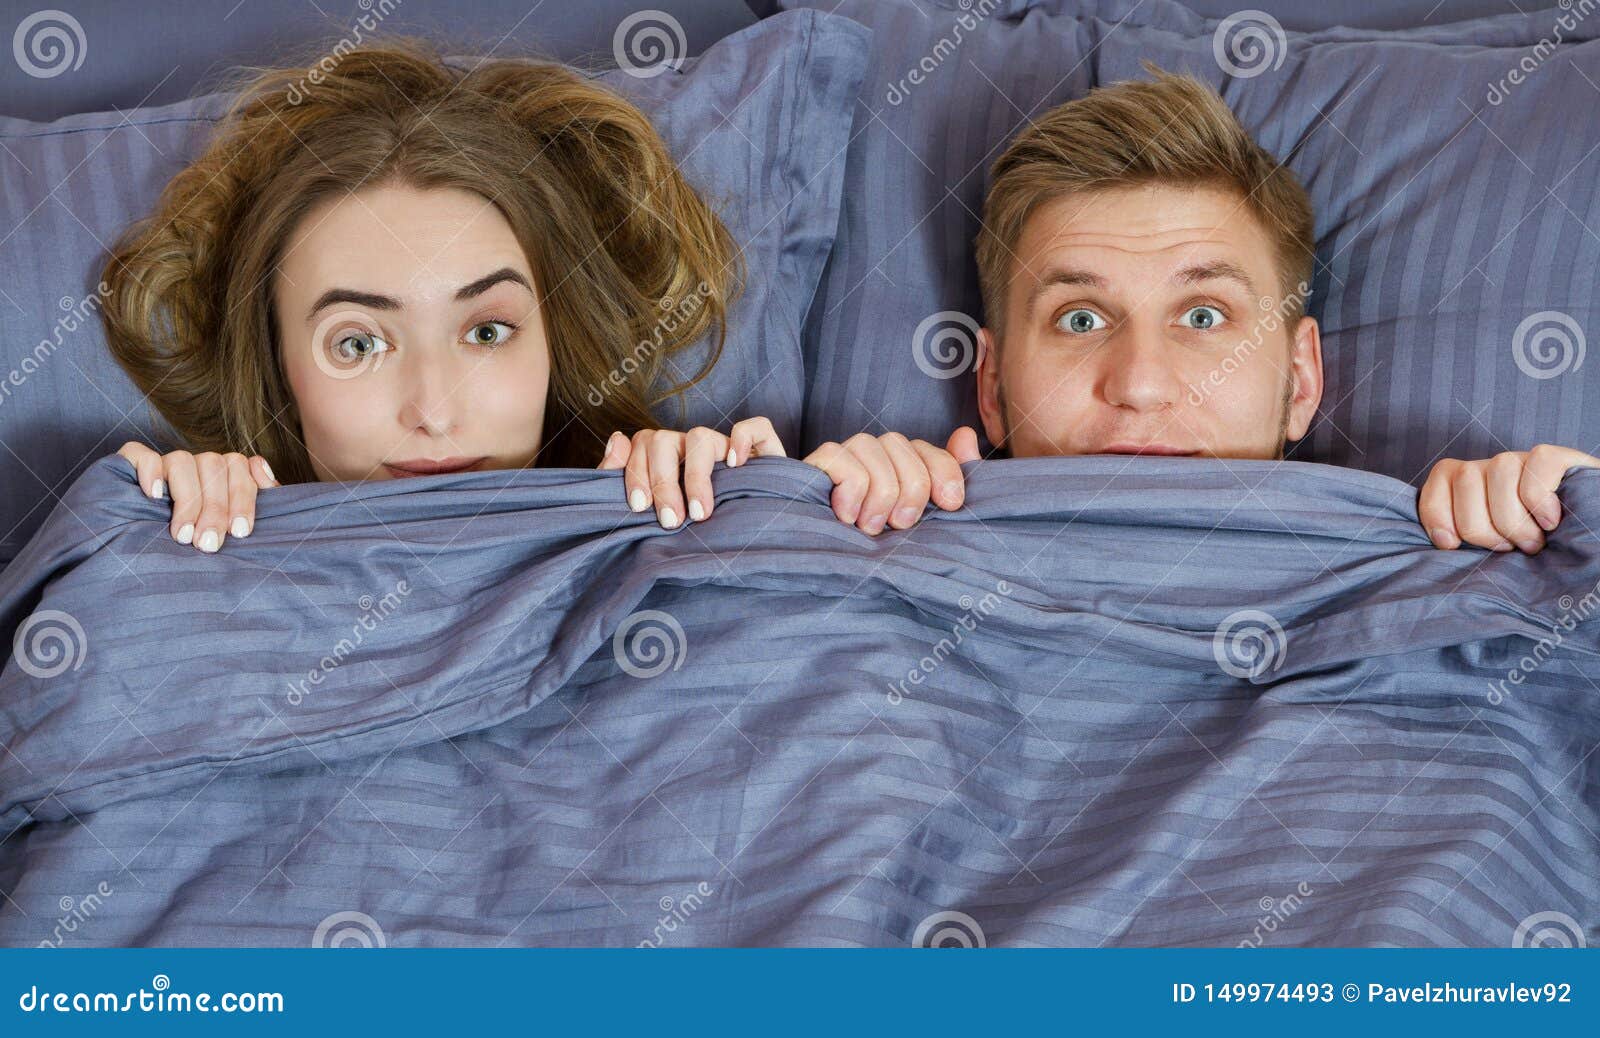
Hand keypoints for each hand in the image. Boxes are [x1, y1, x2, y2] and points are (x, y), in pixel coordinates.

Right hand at [117, 441, 278, 552]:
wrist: (144, 563)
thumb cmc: (198, 546)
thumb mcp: (231, 531)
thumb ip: (256, 507)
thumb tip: (263, 473)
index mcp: (222, 475)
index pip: (240, 468)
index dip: (243, 499)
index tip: (240, 532)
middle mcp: (195, 465)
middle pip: (214, 465)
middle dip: (215, 508)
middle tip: (208, 544)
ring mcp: (163, 464)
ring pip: (181, 460)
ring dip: (187, 498)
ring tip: (183, 535)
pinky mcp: (128, 464)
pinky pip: (139, 453)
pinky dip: (150, 471)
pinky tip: (154, 495)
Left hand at [596, 416, 785, 528]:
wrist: (758, 537)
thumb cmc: (701, 528)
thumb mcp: (657, 512)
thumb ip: (626, 478)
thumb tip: (616, 438)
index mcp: (667, 459)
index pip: (642, 444)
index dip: (636, 472)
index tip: (640, 507)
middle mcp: (693, 449)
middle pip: (664, 440)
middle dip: (662, 482)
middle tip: (670, 521)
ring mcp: (727, 447)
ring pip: (700, 436)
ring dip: (694, 476)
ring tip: (700, 514)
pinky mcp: (764, 448)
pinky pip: (754, 427)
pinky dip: (743, 439)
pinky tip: (735, 466)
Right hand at [802, 426, 979, 534]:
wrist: (828, 569)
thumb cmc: (878, 551)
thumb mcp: (922, 525)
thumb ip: (946, 481)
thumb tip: (966, 436)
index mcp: (900, 465)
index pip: (928, 449)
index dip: (945, 471)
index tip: (951, 504)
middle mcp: (873, 454)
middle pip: (900, 443)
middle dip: (911, 488)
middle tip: (900, 524)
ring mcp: (844, 456)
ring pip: (871, 446)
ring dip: (879, 494)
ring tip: (870, 528)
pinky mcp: (816, 465)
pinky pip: (841, 459)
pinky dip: (851, 492)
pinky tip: (847, 518)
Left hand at [1419, 444, 1599, 553]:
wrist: (1586, 537)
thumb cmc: (1537, 550)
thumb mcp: (1493, 548)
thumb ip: (1465, 539)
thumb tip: (1442, 542)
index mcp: (1472, 485)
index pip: (1440, 478)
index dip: (1436, 512)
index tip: (1450, 544)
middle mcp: (1495, 467)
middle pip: (1466, 479)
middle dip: (1481, 526)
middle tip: (1508, 549)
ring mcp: (1526, 460)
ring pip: (1500, 469)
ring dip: (1513, 518)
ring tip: (1532, 543)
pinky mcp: (1560, 459)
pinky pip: (1539, 463)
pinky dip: (1539, 498)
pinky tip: (1550, 522)